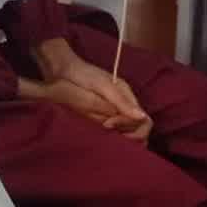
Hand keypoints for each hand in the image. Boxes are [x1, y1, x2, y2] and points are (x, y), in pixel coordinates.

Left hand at [28, 40, 151, 139]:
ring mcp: (114, 112)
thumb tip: (142, 117)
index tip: (107, 124)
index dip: (129, 126)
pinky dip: (111, 135)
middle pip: (138, 129)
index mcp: (127, 97)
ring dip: (118, 136)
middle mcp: (124, 106)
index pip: (143, 121)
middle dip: (126, 133)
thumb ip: (121, 101)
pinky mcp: (102, 117)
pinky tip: (100, 132)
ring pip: (128, 133)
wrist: (63, 70)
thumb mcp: (102, 85)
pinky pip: (114, 131)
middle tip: (104, 127)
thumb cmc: (83, 74)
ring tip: (102, 130)